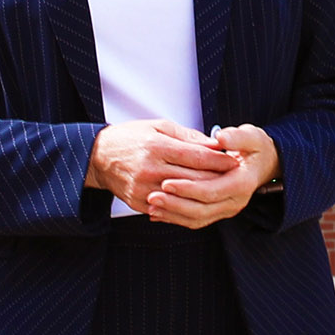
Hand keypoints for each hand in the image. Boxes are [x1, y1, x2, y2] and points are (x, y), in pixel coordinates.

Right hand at [90, 119, 237, 214]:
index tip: (236, 161)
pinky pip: (169, 209)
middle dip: (218, 179)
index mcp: (157, 147)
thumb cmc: (131, 137)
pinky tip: (200, 201)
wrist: (98, 157)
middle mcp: (150, 170)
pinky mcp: (139, 203)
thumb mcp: (159, 126)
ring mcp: (144, 189)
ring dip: (205, 195)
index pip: (197, 157)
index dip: (220, 161)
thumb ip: (188, 137)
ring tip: (222, 190)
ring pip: (184, 197)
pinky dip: (186, 205)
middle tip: (236, 178)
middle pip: (194, 179)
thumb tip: (215, 144)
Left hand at [146, 124, 277, 229]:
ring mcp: (227, 209)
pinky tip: (158, 212)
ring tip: (150, 205)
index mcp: (242, 182)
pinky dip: (176, 218)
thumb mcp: (250, 136)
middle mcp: (236, 200)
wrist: (264, 162)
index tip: (165, 181)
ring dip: (172, 213)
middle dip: (175, 203)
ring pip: (197, 218)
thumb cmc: (254, 146)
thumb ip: (236, 136)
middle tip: (151, 196)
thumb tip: (221, 138)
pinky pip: (195, 221)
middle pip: (201, 208)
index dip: (187, 188)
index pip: (211, 190)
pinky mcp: (219, 212)